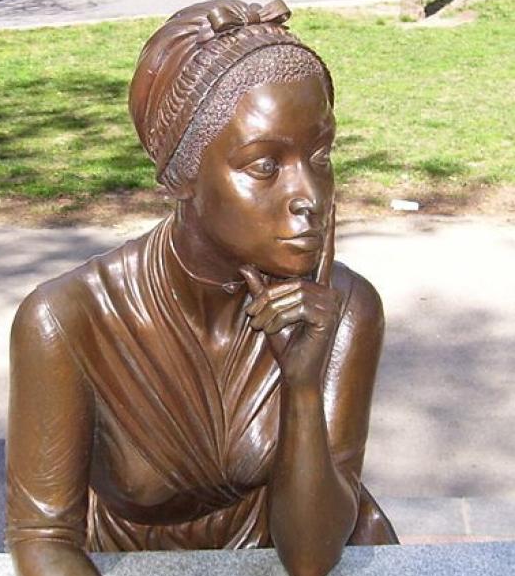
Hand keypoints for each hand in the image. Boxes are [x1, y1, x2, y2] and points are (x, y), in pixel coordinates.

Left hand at [240, 205, 340, 387]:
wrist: (294, 372)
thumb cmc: (283, 342)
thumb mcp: (266, 312)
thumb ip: (260, 288)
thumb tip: (246, 264)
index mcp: (315, 287)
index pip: (322, 256)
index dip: (329, 230)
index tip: (330, 203)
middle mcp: (327, 291)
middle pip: (291, 280)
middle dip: (267, 297)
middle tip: (252, 316)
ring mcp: (330, 303)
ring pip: (291, 293)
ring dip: (269, 310)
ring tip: (259, 326)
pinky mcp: (326, 316)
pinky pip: (296, 306)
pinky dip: (278, 317)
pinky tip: (271, 330)